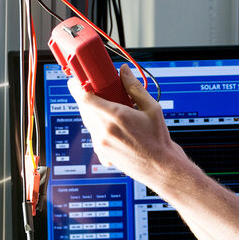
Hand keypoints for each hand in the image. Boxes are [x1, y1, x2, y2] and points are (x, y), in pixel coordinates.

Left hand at [67, 65, 183, 188]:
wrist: (160, 168)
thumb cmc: (158, 140)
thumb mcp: (151, 108)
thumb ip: (134, 87)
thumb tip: (124, 72)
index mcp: (116, 116)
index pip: (84, 98)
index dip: (77, 87)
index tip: (77, 81)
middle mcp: (104, 131)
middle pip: (84, 108)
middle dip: (88, 98)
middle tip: (101, 92)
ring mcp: (101, 144)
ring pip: (88, 121)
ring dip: (94, 113)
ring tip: (113, 112)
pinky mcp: (102, 153)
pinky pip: (93, 135)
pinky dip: (99, 128)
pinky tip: (115, 129)